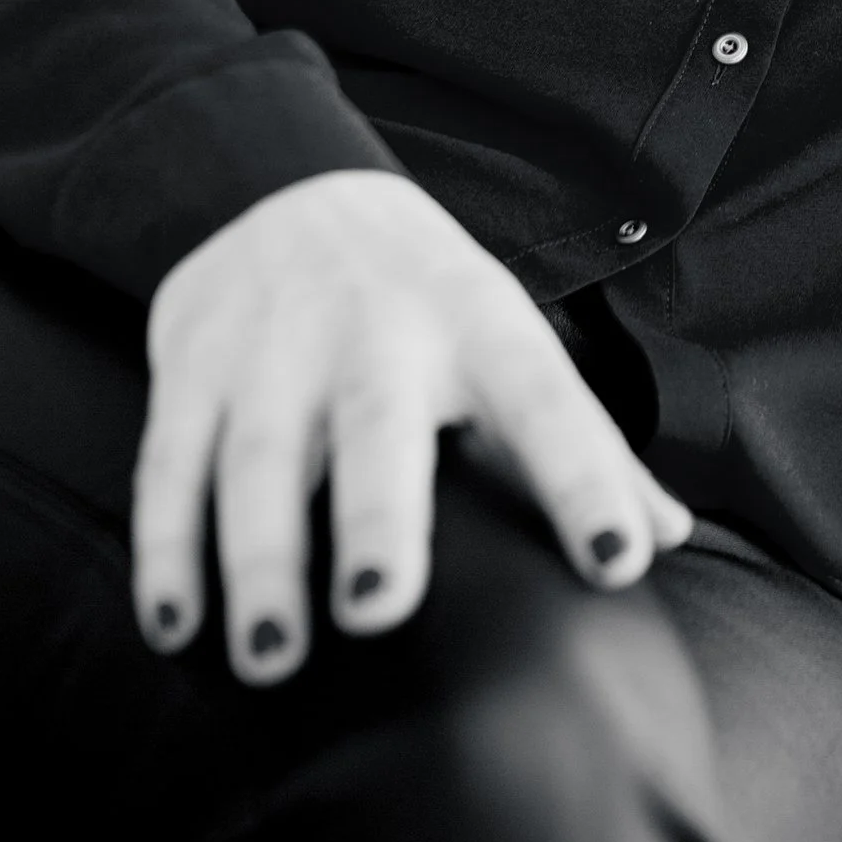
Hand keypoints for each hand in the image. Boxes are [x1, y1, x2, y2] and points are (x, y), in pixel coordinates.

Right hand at [131, 169, 692, 685]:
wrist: (288, 186)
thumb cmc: (426, 300)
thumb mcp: (511, 344)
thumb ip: (585, 445)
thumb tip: (674, 538)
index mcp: (480, 326)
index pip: (547, 402)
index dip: (586, 478)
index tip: (617, 561)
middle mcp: (376, 330)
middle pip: (377, 423)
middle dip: (375, 514)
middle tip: (377, 610)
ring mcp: (274, 347)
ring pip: (260, 454)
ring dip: (259, 556)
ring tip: (272, 656)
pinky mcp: (192, 368)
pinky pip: (170, 462)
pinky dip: (167, 545)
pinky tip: (175, 626)